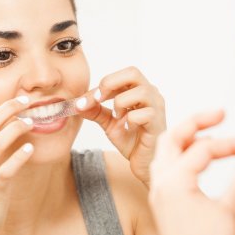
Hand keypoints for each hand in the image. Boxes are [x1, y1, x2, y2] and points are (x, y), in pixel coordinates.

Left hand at [75, 67, 165, 186]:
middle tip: (98, 99)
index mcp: (138, 90)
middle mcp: (151, 95)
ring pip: (141, 91)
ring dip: (121, 103)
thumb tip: (76, 103)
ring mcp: (157, 108)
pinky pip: (145, 114)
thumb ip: (94, 111)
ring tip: (116, 116)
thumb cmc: (131, 139)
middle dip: (110, 83)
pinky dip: (131, 120)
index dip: (102, 84)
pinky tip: (127, 128)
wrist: (142, 163)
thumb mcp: (108, 123)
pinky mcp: (158, 124)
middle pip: (133, 72)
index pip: (121, 75)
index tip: (85, 100)